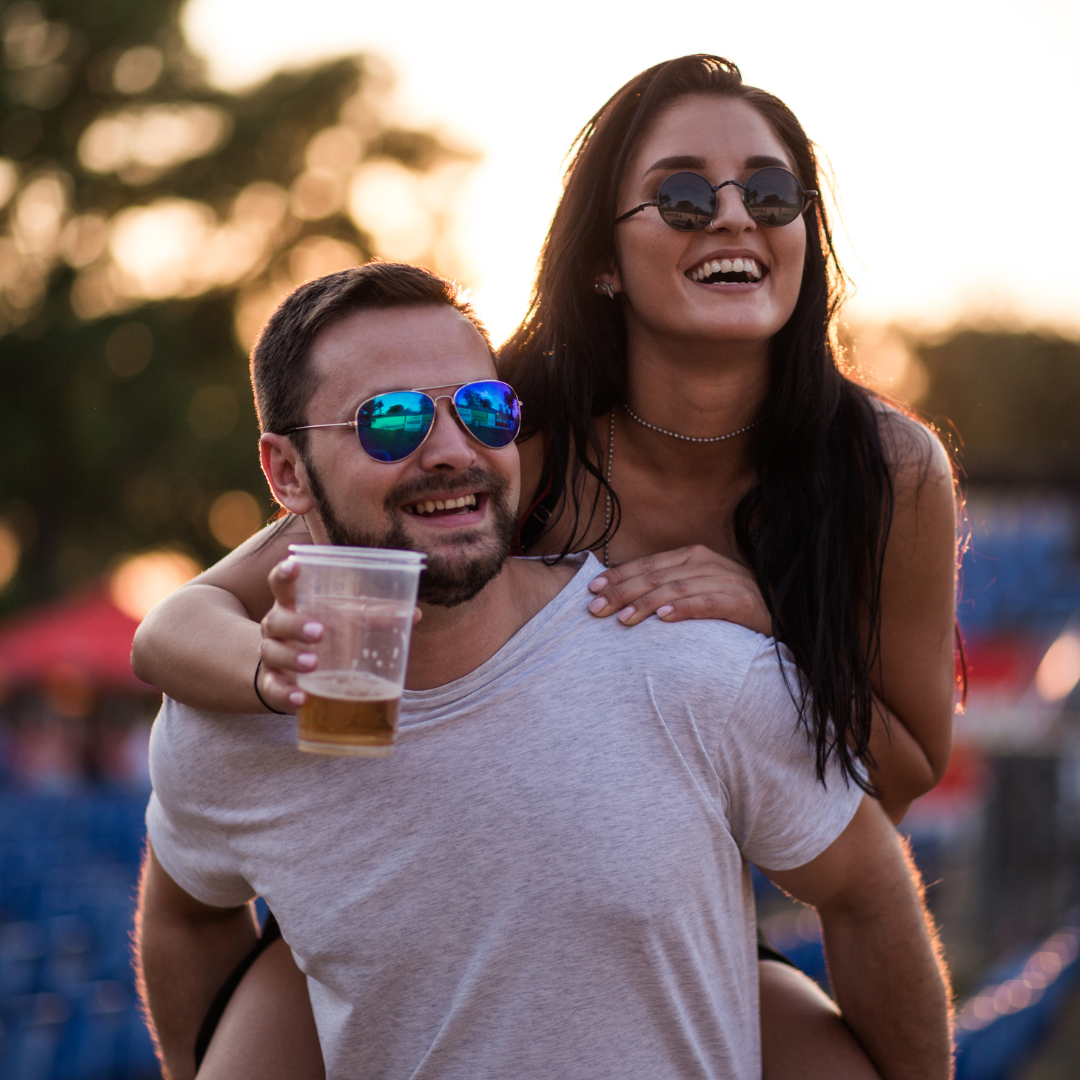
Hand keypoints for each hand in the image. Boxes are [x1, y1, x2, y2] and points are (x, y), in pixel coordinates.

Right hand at [255, 557, 422, 714]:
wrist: (293, 674)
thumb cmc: (324, 638)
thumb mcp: (346, 622)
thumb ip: (376, 616)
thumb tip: (415, 614)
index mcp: (294, 604)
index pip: (281, 584)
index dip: (284, 573)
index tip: (294, 565)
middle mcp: (277, 627)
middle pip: (277, 620)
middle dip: (296, 624)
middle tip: (321, 631)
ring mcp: (272, 656)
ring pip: (273, 653)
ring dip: (293, 658)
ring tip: (314, 664)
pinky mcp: (273, 684)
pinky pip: (273, 688)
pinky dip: (287, 694)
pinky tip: (303, 698)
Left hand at [587, 544, 772, 635]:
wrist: (782, 618)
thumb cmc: (730, 606)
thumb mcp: (696, 590)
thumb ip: (667, 588)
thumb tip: (623, 594)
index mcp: (693, 556)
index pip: (648, 565)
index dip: (619, 575)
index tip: (591, 588)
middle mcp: (708, 563)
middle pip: (657, 576)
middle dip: (623, 591)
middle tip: (595, 608)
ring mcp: (726, 580)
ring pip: (677, 589)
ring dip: (646, 603)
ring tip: (622, 618)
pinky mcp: (742, 602)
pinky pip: (708, 603)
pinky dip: (684, 609)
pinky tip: (664, 618)